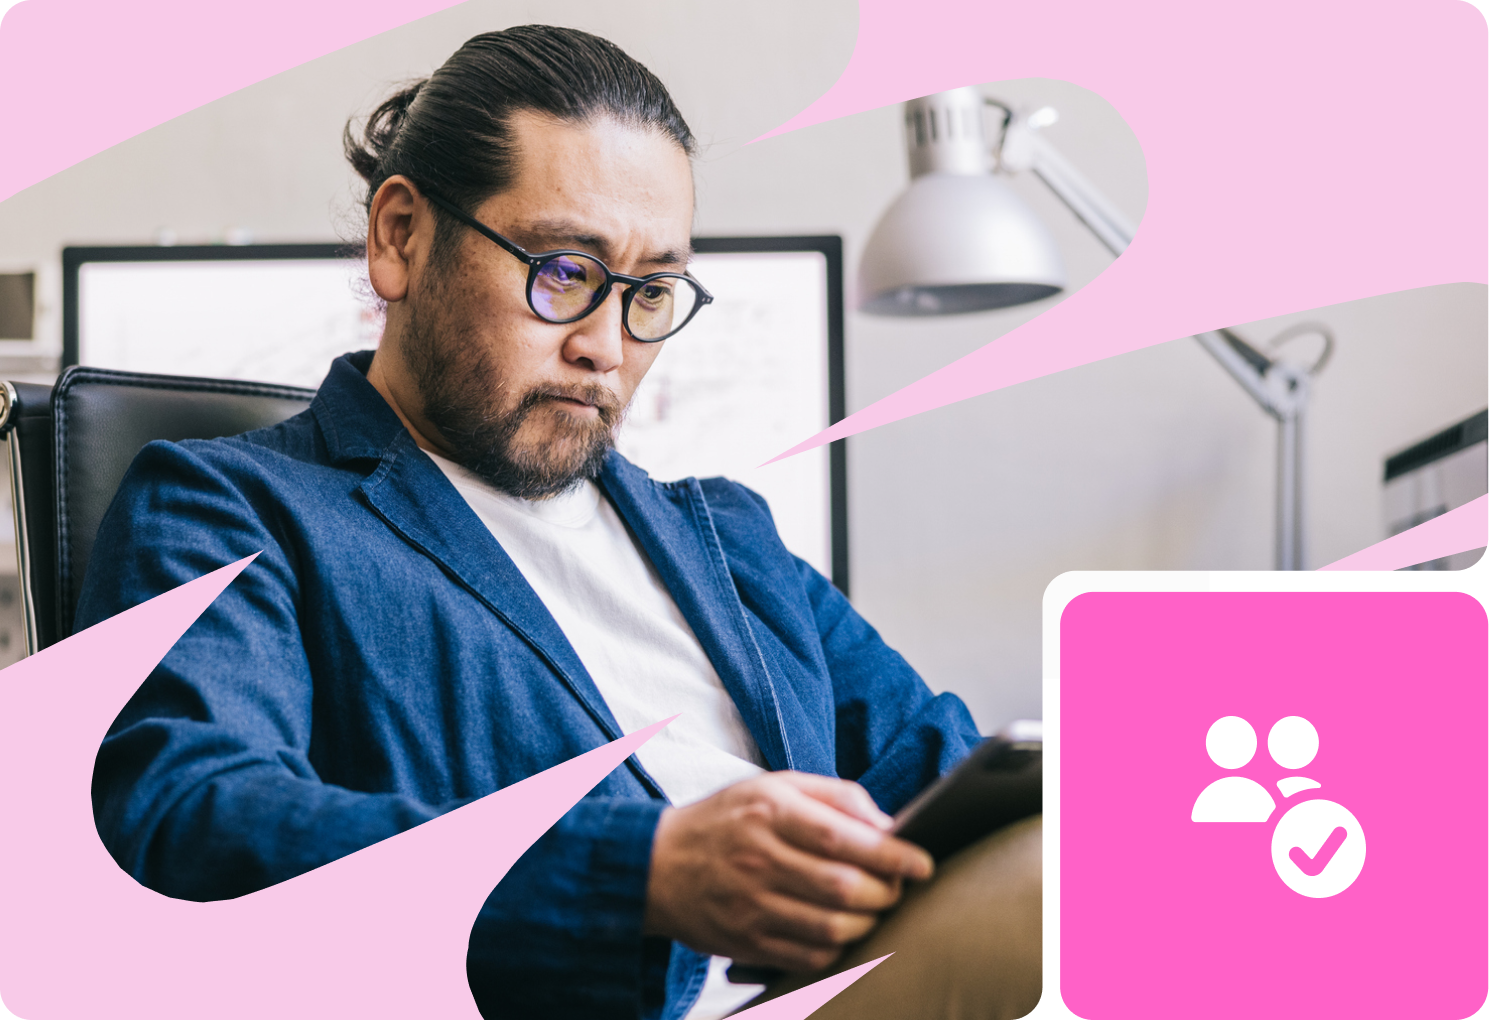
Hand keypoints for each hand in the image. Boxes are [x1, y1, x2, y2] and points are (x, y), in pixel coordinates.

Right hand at [642, 771, 933, 971]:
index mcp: (770, 812)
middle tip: (897, 888)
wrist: (656, 864)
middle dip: (886, 894)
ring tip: (873, 910)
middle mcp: (759, 859)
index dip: (892, 855)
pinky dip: (838, 950)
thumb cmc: (727, 819)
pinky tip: (842, 931)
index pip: (844, 837)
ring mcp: (750, 906)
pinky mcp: (745, 942)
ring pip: (831, 929)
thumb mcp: (775, 786)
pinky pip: (808, 957)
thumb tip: (888, 824)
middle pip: (843, 888)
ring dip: (867, 924)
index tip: (921, 863)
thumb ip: (835, 796)